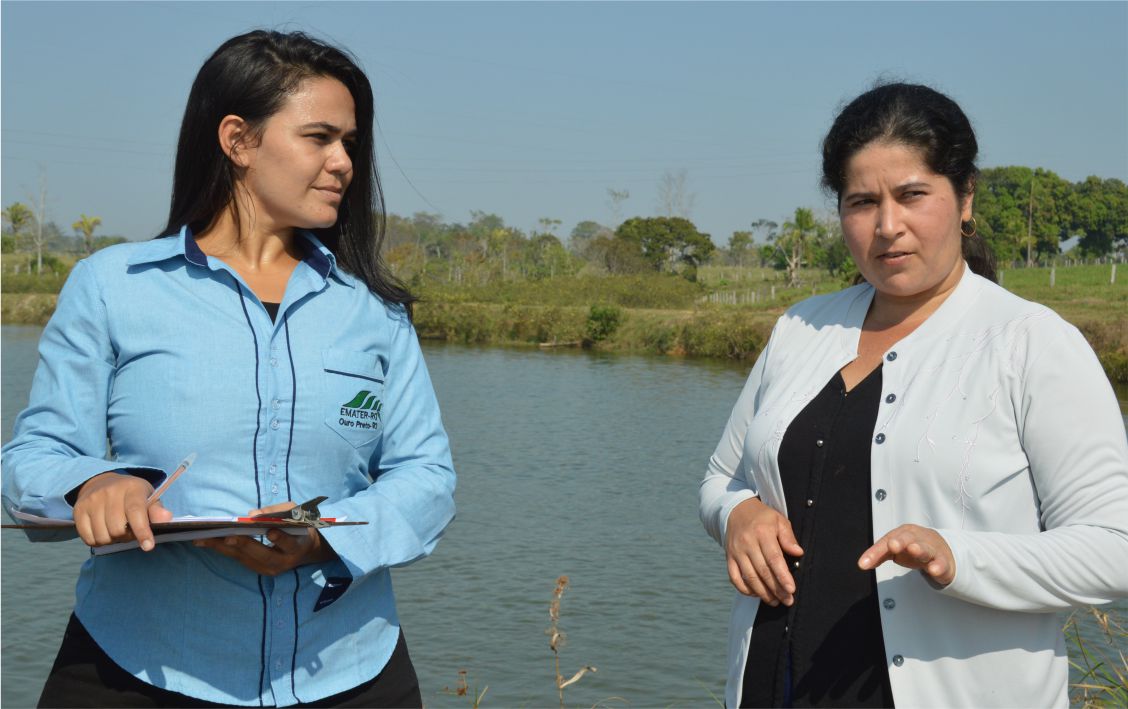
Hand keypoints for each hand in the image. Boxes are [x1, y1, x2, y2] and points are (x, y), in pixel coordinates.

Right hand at [73, 472, 172, 550]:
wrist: (102, 482)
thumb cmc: (132, 495)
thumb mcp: (149, 498)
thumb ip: (157, 511)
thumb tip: (166, 518)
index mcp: (132, 488)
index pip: (136, 512)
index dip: (142, 531)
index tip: (148, 546)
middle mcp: (109, 492)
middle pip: (118, 529)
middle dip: (127, 537)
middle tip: (129, 532)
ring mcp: (91, 500)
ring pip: (103, 536)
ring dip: (112, 540)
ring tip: (117, 530)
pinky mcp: (78, 510)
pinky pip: (88, 538)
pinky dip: (98, 541)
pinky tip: (103, 531)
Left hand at [194, 502, 337, 575]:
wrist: (304, 548)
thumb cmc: (298, 525)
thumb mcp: (295, 512)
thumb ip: (278, 511)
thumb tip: (252, 514)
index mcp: (297, 546)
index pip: (289, 544)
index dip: (281, 538)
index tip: (271, 531)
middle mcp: (284, 562)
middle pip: (263, 555)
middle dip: (245, 545)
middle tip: (228, 536)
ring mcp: (270, 569)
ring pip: (246, 559)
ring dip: (224, 548)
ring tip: (204, 539)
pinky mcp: (258, 570)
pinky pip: (239, 559)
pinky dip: (223, 550)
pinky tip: (207, 542)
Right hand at [725, 497, 803, 605]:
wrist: (736, 511)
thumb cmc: (762, 518)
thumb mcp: (779, 520)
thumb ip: (788, 538)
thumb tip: (798, 553)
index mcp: (762, 533)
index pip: (774, 558)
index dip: (782, 576)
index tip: (791, 589)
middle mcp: (747, 543)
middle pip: (762, 571)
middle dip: (776, 589)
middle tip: (788, 600)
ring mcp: (736, 552)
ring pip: (749, 577)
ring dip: (763, 593)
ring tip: (775, 601)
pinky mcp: (728, 558)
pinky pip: (734, 578)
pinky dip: (745, 589)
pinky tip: (756, 594)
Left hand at [858, 524, 955, 585]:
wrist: (941, 548)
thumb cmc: (913, 547)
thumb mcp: (895, 549)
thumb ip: (879, 555)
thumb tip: (863, 563)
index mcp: (901, 534)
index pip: (885, 542)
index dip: (875, 553)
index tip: (864, 563)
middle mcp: (916, 538)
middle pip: (907, 538)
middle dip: (899, 541)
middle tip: (892, 545)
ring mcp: (930, 549)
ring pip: (925, 549)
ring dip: (919, 549)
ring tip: (913, 550)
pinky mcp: (942, 562)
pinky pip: (941, 563)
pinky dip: (938, 566)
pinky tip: (934, 569)